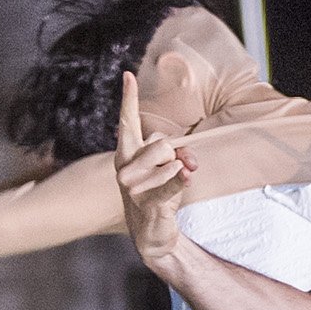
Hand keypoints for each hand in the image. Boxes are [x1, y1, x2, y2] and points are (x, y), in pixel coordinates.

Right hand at [112, 78, 198, 282]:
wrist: (152, 234)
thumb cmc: (158, 194)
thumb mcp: (166, 168)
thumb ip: (175, 154)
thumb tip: (185, 159)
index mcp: (126, 155)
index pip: (127, 122)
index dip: (128, 99)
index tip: (128, 75)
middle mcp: (124, 168)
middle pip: (161, 142)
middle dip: (176, 155)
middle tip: (177, 170)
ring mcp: (133, 187)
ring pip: (170, 161)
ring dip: (180, 173)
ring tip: (171, 188)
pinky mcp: (147, 203)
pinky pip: (171, 183)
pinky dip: (180, 180)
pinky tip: (186, 176)